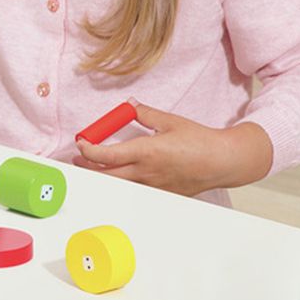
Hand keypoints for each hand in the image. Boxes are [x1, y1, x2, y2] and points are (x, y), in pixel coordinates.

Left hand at [73, 103, 274, 195]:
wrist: (221, 162)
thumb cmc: (199, 142)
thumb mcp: (170, 121)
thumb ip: (145, 114)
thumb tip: (129, 106)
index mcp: (146, 152)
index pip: (106, 156)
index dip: (88, 150)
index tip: (82, 142)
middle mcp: (145, 172)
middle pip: (106, 176)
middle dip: (88, 167)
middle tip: (79, 158)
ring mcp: (152, 186)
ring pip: (119, 185)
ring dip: (104, 175)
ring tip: (96, 166)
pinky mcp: (160, 193)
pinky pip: (135, 189)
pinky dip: (123, 182)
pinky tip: (122, 174)